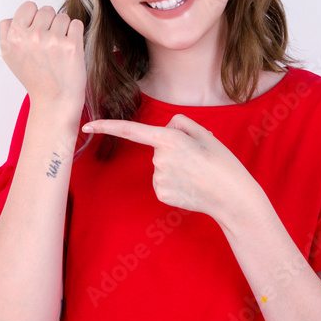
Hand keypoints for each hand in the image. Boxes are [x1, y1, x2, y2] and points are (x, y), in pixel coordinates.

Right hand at [0, 2, 85, 114]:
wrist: (55, 102)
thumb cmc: (35, 80)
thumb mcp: (10, 57)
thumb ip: (6, 33)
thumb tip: (12, 17)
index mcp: (15, 37)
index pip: (28, 6)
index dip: (35, 17)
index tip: (38, 32)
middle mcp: (32, 37)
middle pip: (47, 9)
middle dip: (50, 23)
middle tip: (50, 44)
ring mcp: (53, 41)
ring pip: (63, 16)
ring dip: (64, 30)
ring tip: (59, 49)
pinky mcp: (72, 46)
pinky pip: (77, 24)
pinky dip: (76, 34)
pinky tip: (70, 49)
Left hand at [81, 114, 258, 220]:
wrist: (232, 196)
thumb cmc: (222, 162)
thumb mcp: (205, 133)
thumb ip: (180, 124)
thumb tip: (164, 129)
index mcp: (169, 139)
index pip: (131, 130)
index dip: (108, 126)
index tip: (88, 125)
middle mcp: (159, 159)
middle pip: (158, 148)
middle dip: (174, 150)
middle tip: (198, 159)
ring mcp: (159, 178)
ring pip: (161, 166)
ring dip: (176, 168)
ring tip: (197, 174)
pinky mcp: (162, 194)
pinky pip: (163, 182)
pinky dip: (175, 183)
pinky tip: (191, 187)